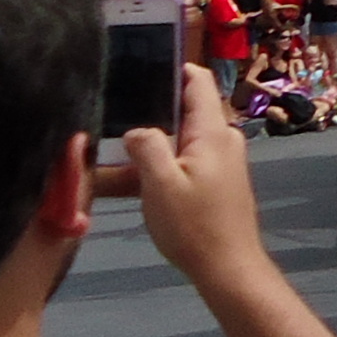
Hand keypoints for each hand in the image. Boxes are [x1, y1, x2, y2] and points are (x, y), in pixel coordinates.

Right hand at [106, 66, 267, 284]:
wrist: (228, 269)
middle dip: (151, 108)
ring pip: (179, 140)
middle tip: (112, 108)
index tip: (138, 66)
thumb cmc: (194, 225)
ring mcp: (221, 161)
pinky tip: (126, 178)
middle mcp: (222, 139)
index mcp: (212, 131)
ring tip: (109, 146)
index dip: (172, 67)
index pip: (198, 81)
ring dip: (150, 143)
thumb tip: (136, 129)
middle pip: (184, 110)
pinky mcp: (216, 182)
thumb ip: (147, 147)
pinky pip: (184, 162)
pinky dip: (159, 165)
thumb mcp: (161, 184)